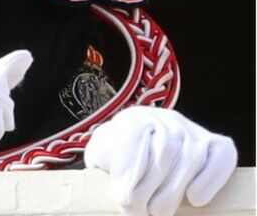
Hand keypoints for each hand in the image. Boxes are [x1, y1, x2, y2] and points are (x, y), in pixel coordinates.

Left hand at [85, 106, 236, 215]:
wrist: (145, 157)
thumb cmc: (121, 159)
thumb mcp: (104, 155)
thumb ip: (105, 158)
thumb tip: (120, 179)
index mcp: (135, 118)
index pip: (134, 135)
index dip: (128, 169)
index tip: (122, 198)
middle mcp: (166, 119)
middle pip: (164, 150)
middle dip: (150, 187)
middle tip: (137, 212)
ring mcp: (194, 130)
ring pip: (191, 156)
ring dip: (174, 190)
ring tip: (158, 212)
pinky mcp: (218, 145)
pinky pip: (221, 158)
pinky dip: (210, 180)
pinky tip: (194, 200)